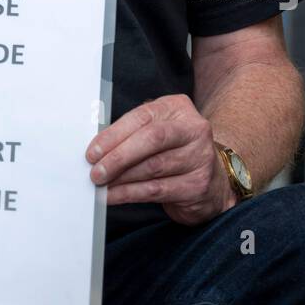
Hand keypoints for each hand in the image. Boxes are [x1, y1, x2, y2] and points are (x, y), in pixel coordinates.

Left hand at [86, 93, 236, 225]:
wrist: (211, 181)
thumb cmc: (174, 151)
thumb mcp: (157, 132)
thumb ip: (132, 133)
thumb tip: (97, 148)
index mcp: (178, 108)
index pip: (142, 117)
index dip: (114, 134)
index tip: (93, 151)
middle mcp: (194, 129)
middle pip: (152, 140)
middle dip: (118, 157)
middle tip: (96, 171)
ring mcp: (200, 157)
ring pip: (153, 167)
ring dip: (121, 179)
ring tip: (101, 185)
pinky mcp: (198, 185)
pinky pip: (157, 190)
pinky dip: (130, 194)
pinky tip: (114, 196)